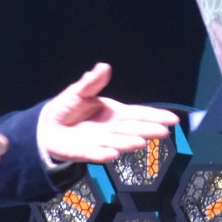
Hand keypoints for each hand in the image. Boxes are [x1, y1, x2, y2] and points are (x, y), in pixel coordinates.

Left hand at [37, 63, 179, 163]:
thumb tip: (104, 66)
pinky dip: (103, 154)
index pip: (138, 114)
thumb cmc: (68, 108)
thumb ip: (92, 82)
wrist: (48, 127)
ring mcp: (100, 142)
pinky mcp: (85, 152)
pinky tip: (113, 154)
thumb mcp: (79, 91)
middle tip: (163, 132)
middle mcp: (111, 129)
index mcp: (114, 113)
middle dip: (147, 131)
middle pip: (132, 129)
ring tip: (140, 142)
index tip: (172, 120)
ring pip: (117, 142)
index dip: (155, 116)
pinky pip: (95, 154)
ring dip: (128, 143)